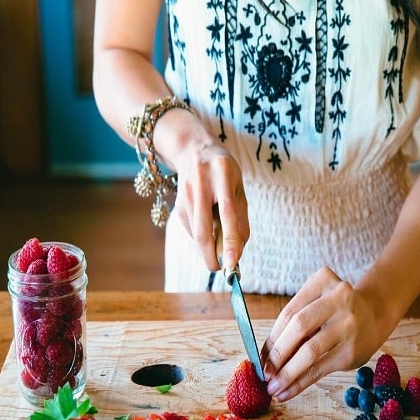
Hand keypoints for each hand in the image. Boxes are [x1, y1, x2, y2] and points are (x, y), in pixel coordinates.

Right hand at [170, 141, 248, 271]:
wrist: (192, 150)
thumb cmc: (223, 172)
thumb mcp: (238, 187)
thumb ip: (240, 218)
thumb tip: (237, 252)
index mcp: (222, 174)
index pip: (227, 213)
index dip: (229, 240)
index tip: (232, 264)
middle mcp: (200, 184)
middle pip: (202, 231)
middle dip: (211, 257)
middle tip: (222, 269)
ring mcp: (185, 196)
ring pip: (196, 235)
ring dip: (209, 249)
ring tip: (221, 245)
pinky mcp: (178, 206)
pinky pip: (193, 231)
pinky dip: (204, 238)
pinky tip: (210, 226)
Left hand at [261, 267, 380, 401]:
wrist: (375, 315)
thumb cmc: (335, 311)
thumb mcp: (318, 303)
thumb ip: (296, 322)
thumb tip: (265, 356)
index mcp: (323, 280)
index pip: (289, 312)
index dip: (271, 337)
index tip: (260, 357)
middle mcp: (339, 299)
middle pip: (298, 327)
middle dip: (277, 353)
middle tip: (265, 373)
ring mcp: (348, 324)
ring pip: (309, 352)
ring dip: (287, 373)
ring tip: (274, 387)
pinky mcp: (352, 350)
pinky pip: (320, 369)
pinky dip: (300, 383)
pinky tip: (288, 391)